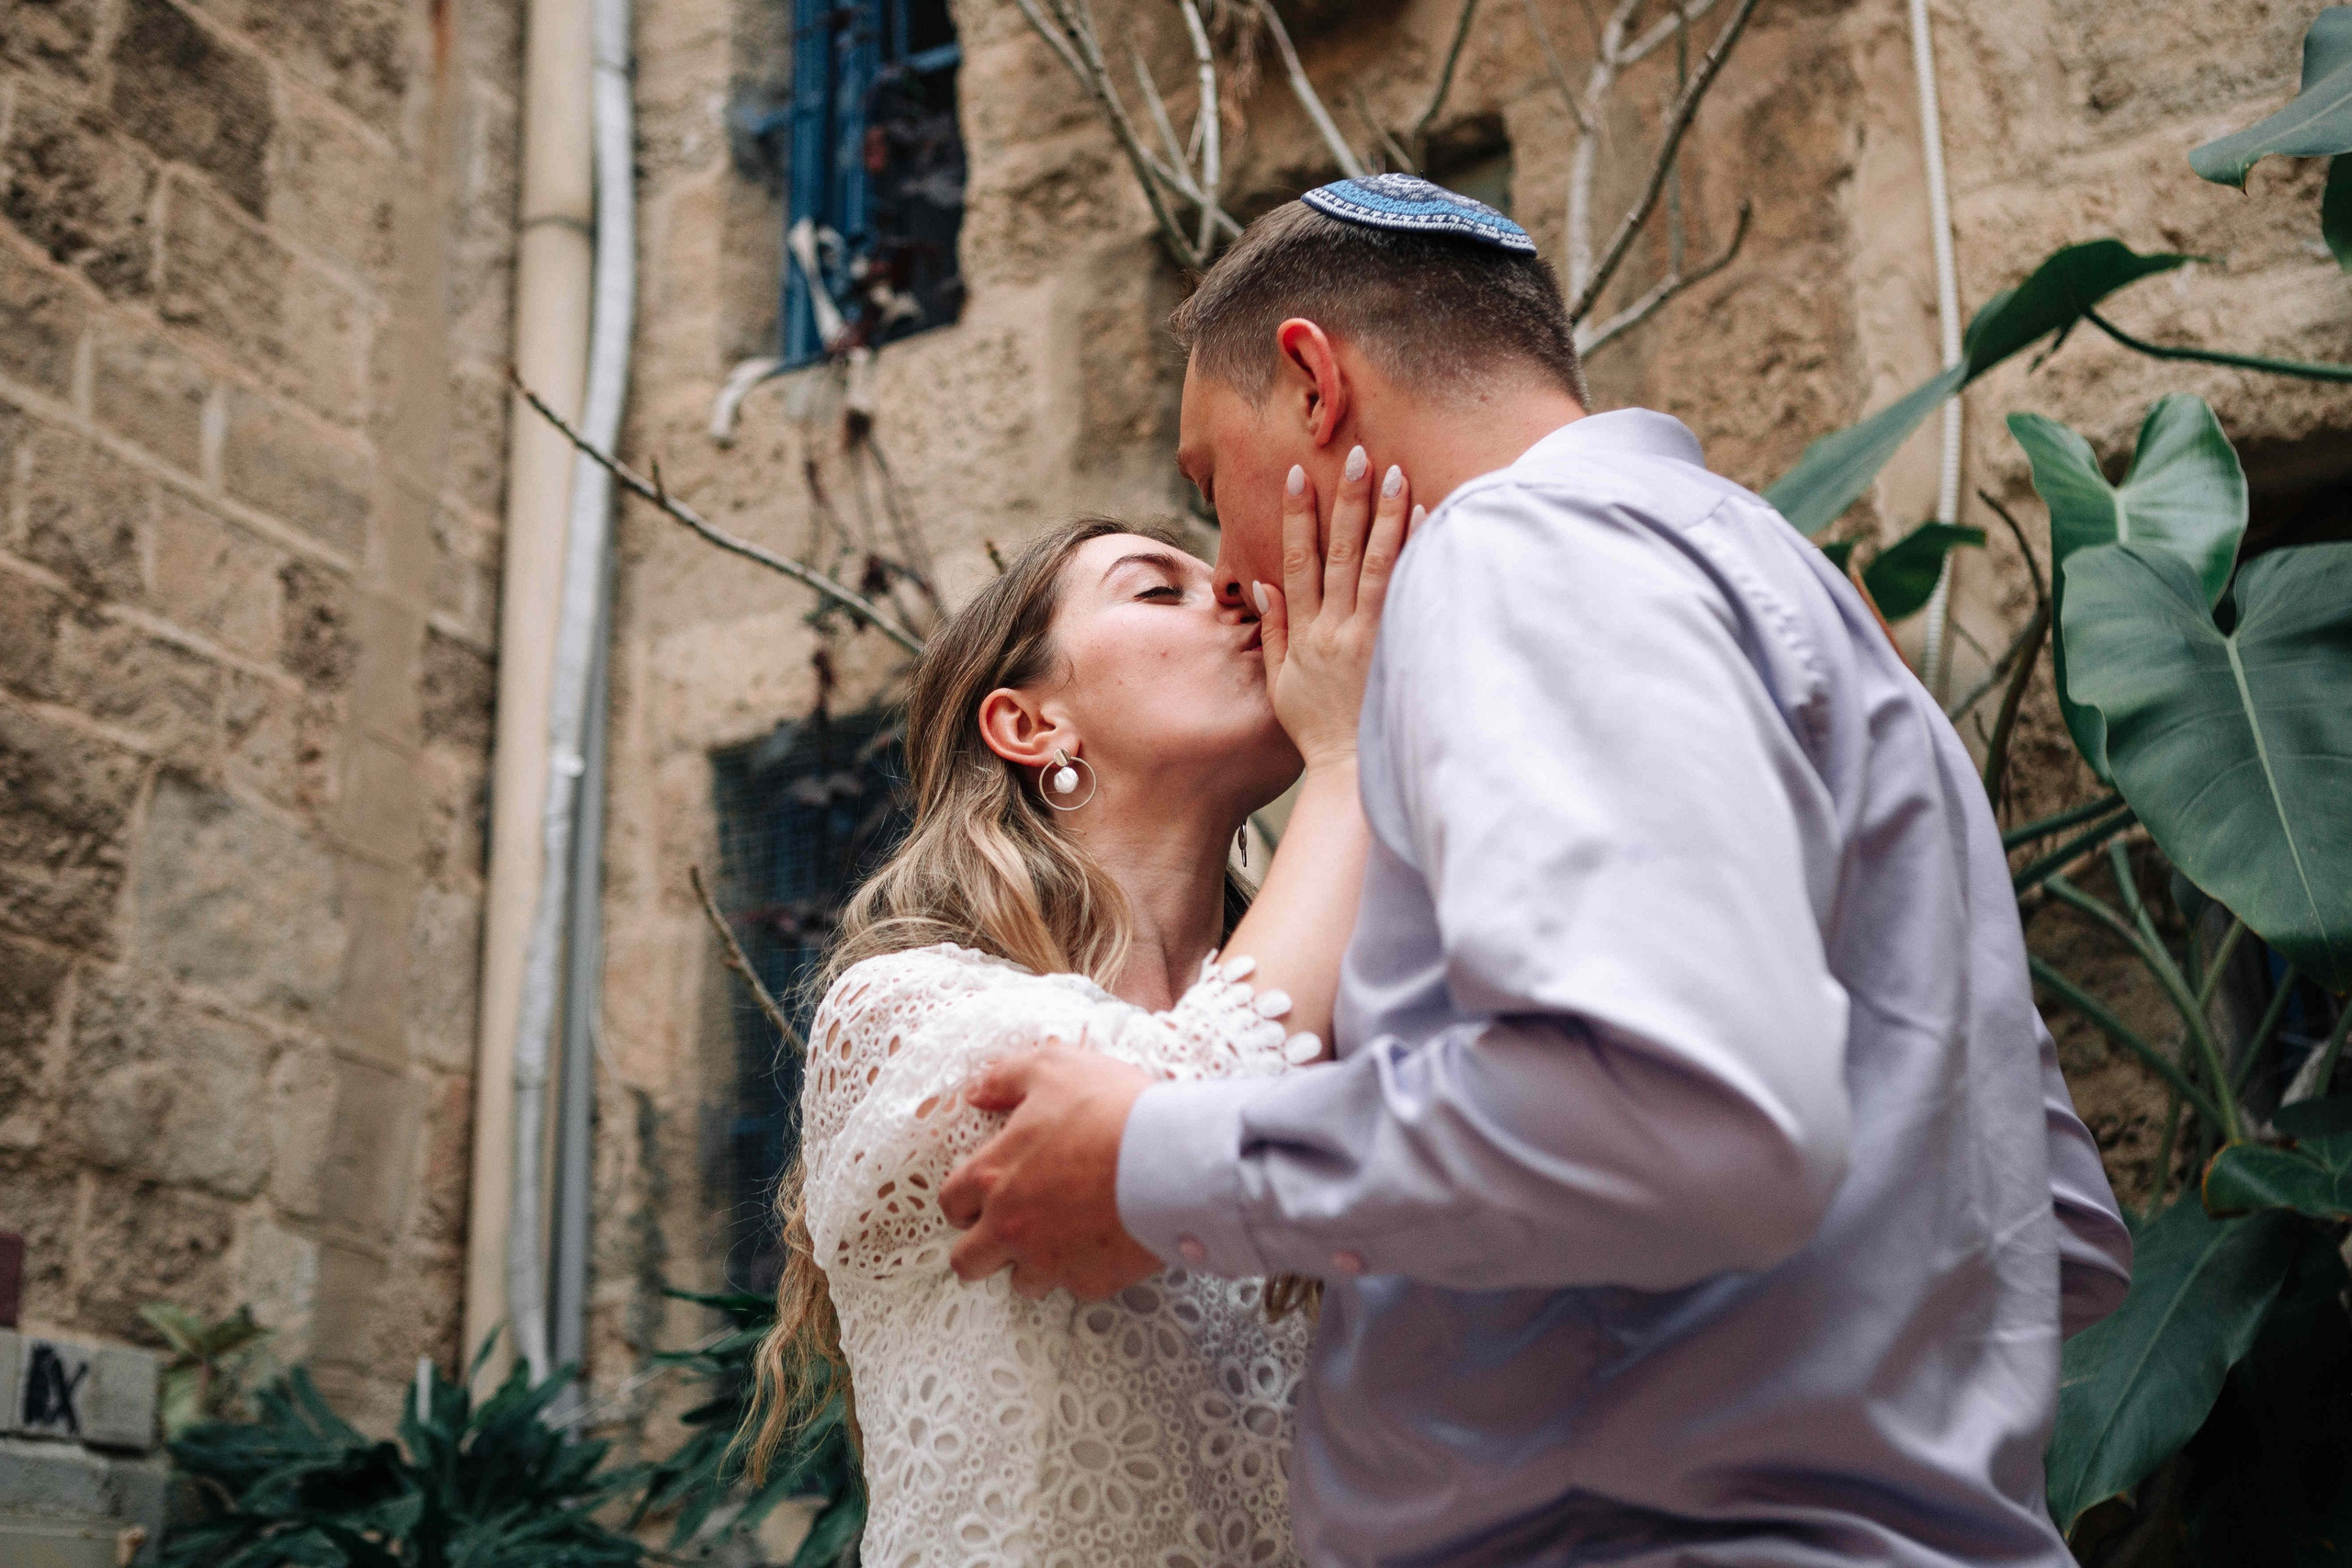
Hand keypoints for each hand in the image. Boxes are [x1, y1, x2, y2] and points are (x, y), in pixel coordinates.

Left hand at [940, 1048, 1161, 1300]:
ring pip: (1021, 1281)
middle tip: (1005, 1229)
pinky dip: (1084, 1267)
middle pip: (967, 1261)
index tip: (980, 1196)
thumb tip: (976, 1092)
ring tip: (1061, 1235)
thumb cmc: (1113, 1111)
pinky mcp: (1090, 1280)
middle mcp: (1011, 1226)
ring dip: (1032, 1262)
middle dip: (979, 1248)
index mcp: (995, 1176)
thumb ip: (1005, 1077)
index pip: (951, 1203)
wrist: (1174, 1158)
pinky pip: (1074, 1285)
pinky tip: (1103, 1240)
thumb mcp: (1053, 1068)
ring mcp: (1049, 1259)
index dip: (962, 1200)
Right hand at [1254, 446, 1416, 770]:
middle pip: (1337, 553)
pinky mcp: (1392, 650)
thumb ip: (1271, 633)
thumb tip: (1262, 586)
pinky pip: (1404, 593)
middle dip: (1345, 501)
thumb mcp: (1280, 684)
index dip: (1296, 517)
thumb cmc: (1317, 732)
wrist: (1349, 774)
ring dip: (1383, 516)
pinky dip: (1414, 555)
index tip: (1299, 476)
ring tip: (1393, 473)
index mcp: (1302, 634)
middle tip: (1355, 454)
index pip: (1295, 562)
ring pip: (1372, 565)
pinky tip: (1427, 522)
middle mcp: (1332, 629)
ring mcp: (1364, 639)